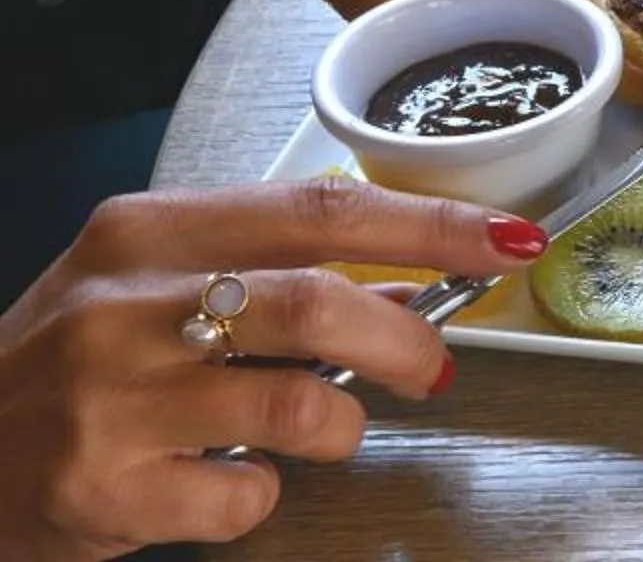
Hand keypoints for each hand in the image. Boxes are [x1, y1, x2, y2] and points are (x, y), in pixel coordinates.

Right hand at [0, 180, 545, 560]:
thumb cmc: (70, 363)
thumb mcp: (152, 284)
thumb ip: (269, 269)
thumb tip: (407, 275)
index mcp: (146, 234)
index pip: (321, 210)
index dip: (430, 225)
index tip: (506, 240)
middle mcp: (123, 307)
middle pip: (317, 303)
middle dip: (406, 338)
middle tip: (436, 366)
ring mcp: (109, 400)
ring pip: (296, 406)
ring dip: (343, 424)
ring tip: (325, 428)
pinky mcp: (102, 488)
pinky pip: (241, 499)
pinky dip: (260, 498)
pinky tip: (227, 482)